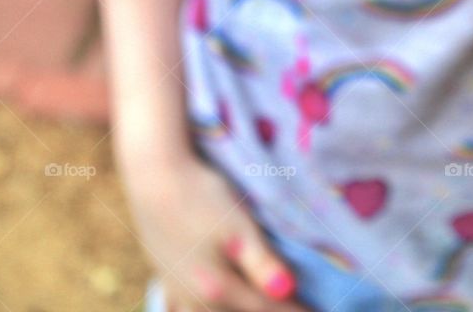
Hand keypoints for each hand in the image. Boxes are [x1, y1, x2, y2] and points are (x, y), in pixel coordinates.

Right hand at [121, 152, 306, 310]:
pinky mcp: (163, 276)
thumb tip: (287, 291)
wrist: (153, 175)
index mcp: (217, 286)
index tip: (319, 311)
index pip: (265, 307)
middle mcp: (194, 295)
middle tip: (289, 305)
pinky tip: (204, 307)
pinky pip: (178, 309)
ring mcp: (175, 288)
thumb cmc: (201, 196)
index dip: (295, 311)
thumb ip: (262, 263)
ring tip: (252, 305)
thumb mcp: (239, 226)